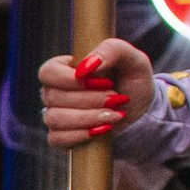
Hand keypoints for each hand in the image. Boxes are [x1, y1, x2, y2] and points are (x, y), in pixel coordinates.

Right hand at [38, 38, 152, 147]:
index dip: (71, 80)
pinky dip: (81, 135)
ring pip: (55, 119)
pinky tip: (103, 130)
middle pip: (53, 97)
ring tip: (115, 115)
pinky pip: (56, 139)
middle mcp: (54, 92)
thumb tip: (85, 67)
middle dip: (90, 100)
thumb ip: (111, 50)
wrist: (142, 110)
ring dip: (89, 118)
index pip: (48, 72)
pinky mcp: (61, 137)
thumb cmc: (133, 81)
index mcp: (63, 69)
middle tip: (115, 98)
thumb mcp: (132, 59)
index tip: (105, 82)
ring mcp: (55, 115)